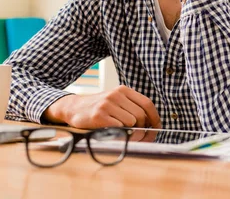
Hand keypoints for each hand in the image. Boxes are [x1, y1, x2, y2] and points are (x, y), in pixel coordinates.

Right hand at [44, 85, 161, 129]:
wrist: (74, 108)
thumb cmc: (99, 108)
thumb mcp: (116, 102)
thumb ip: (132, 109)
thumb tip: (152, 126)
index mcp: (123, 90)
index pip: (147, 103)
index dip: (155, 118)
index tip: (156, 129)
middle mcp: (116, 94)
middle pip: (141, 115)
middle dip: (144, 130)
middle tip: (140, 138)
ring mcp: (107, 104)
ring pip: (132, 122)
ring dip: (131, 133)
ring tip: (124, 135)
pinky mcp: (99, 115)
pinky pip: (119, 128)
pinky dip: (119, 134)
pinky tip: (112, 132)